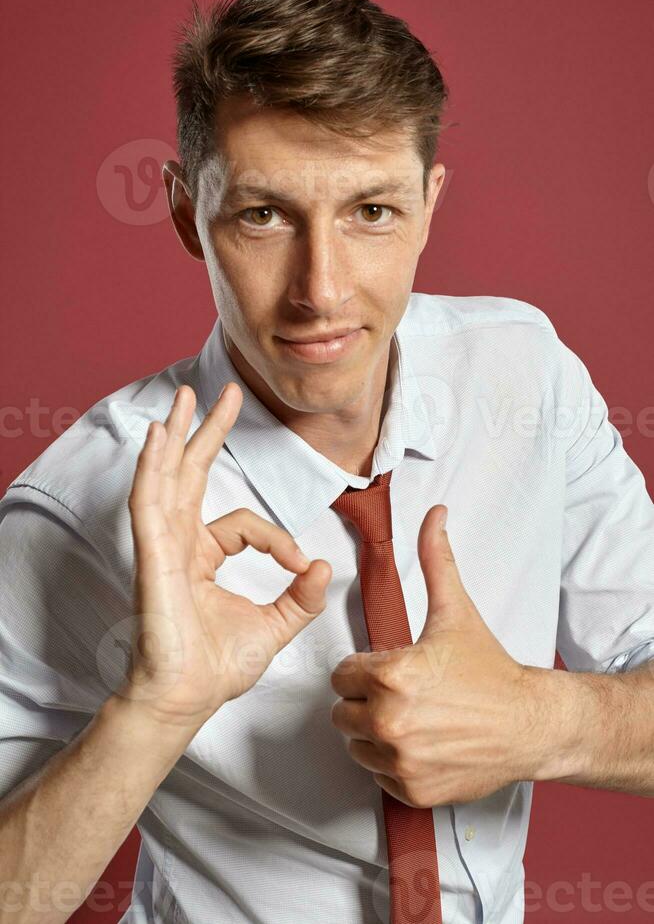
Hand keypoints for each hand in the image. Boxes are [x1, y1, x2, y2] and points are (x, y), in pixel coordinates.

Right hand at [121, 382, 331, 731]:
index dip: (278, 540)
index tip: (301, 567)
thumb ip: (300, 596)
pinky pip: (149, 503)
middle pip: (192, 474)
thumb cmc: (216, 667)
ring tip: (182, 398)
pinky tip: (158, 438)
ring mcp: (162, 547)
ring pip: (168, 478)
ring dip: (175, 435)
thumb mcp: (274, 626)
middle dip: (207, 431)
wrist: (187, 698)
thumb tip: (324, 565)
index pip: (246, 525)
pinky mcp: (152, 556)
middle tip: (223, 392)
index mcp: (204, 557)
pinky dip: (152, 468)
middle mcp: (180, 544)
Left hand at [330, 506, 541, 806]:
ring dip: (374, 733)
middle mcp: (389, 720)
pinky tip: (421, 744)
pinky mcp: (410, 788)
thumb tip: (434, 515)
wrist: (530, 723)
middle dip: (364, 701)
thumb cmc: (490, 669)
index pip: (341, 674)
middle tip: (401, 694)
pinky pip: (377, 774)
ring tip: (411, 718)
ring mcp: (399, 759)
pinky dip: (393, 763)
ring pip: (356, 744)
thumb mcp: (456, 611)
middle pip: (342, 711)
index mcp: (391, 676)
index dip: (364, 670)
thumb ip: (435, 560)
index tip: (390, 670)